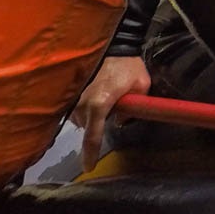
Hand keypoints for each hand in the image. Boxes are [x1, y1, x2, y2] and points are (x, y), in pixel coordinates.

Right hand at [72, 55, 150, 172]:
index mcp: (100, 104)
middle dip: (97, 127)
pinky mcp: (73, 90)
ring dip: (91, 117)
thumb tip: (120, 120)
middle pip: (85, 128)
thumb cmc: (130, 67)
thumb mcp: (141, 87)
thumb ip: (133, 108)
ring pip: (79, 119)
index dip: (90, 154)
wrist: (117, 45)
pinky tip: (97, 100)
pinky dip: (85, 109)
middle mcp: (83, 102)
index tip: (88, 168)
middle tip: (113, 111)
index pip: (92, 136)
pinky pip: (76, 109)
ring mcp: (75, 96)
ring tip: (106, 103)